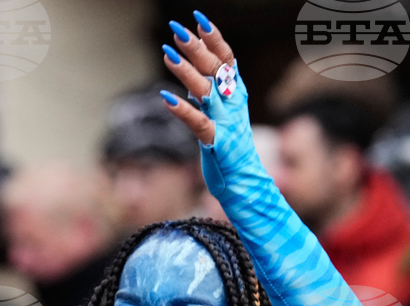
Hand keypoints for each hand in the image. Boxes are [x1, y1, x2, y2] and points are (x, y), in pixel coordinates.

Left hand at [157, 12, 238, 145]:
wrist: (244, 181)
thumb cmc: (229, 147)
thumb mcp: (221, 112)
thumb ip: (209, 90)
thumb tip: (192, 67)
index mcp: (236, 93)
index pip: (227, 59)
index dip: (214, 39)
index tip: (199, 19)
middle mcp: (233, 103)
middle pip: (215, 69)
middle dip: (196, 47)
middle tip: (177, 29)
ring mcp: (226, 121)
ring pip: (205, 90)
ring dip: (185, 71)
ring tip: (167, 53)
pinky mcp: (216, 142)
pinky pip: (199, 123)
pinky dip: (183, 110)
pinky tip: (166, 98)